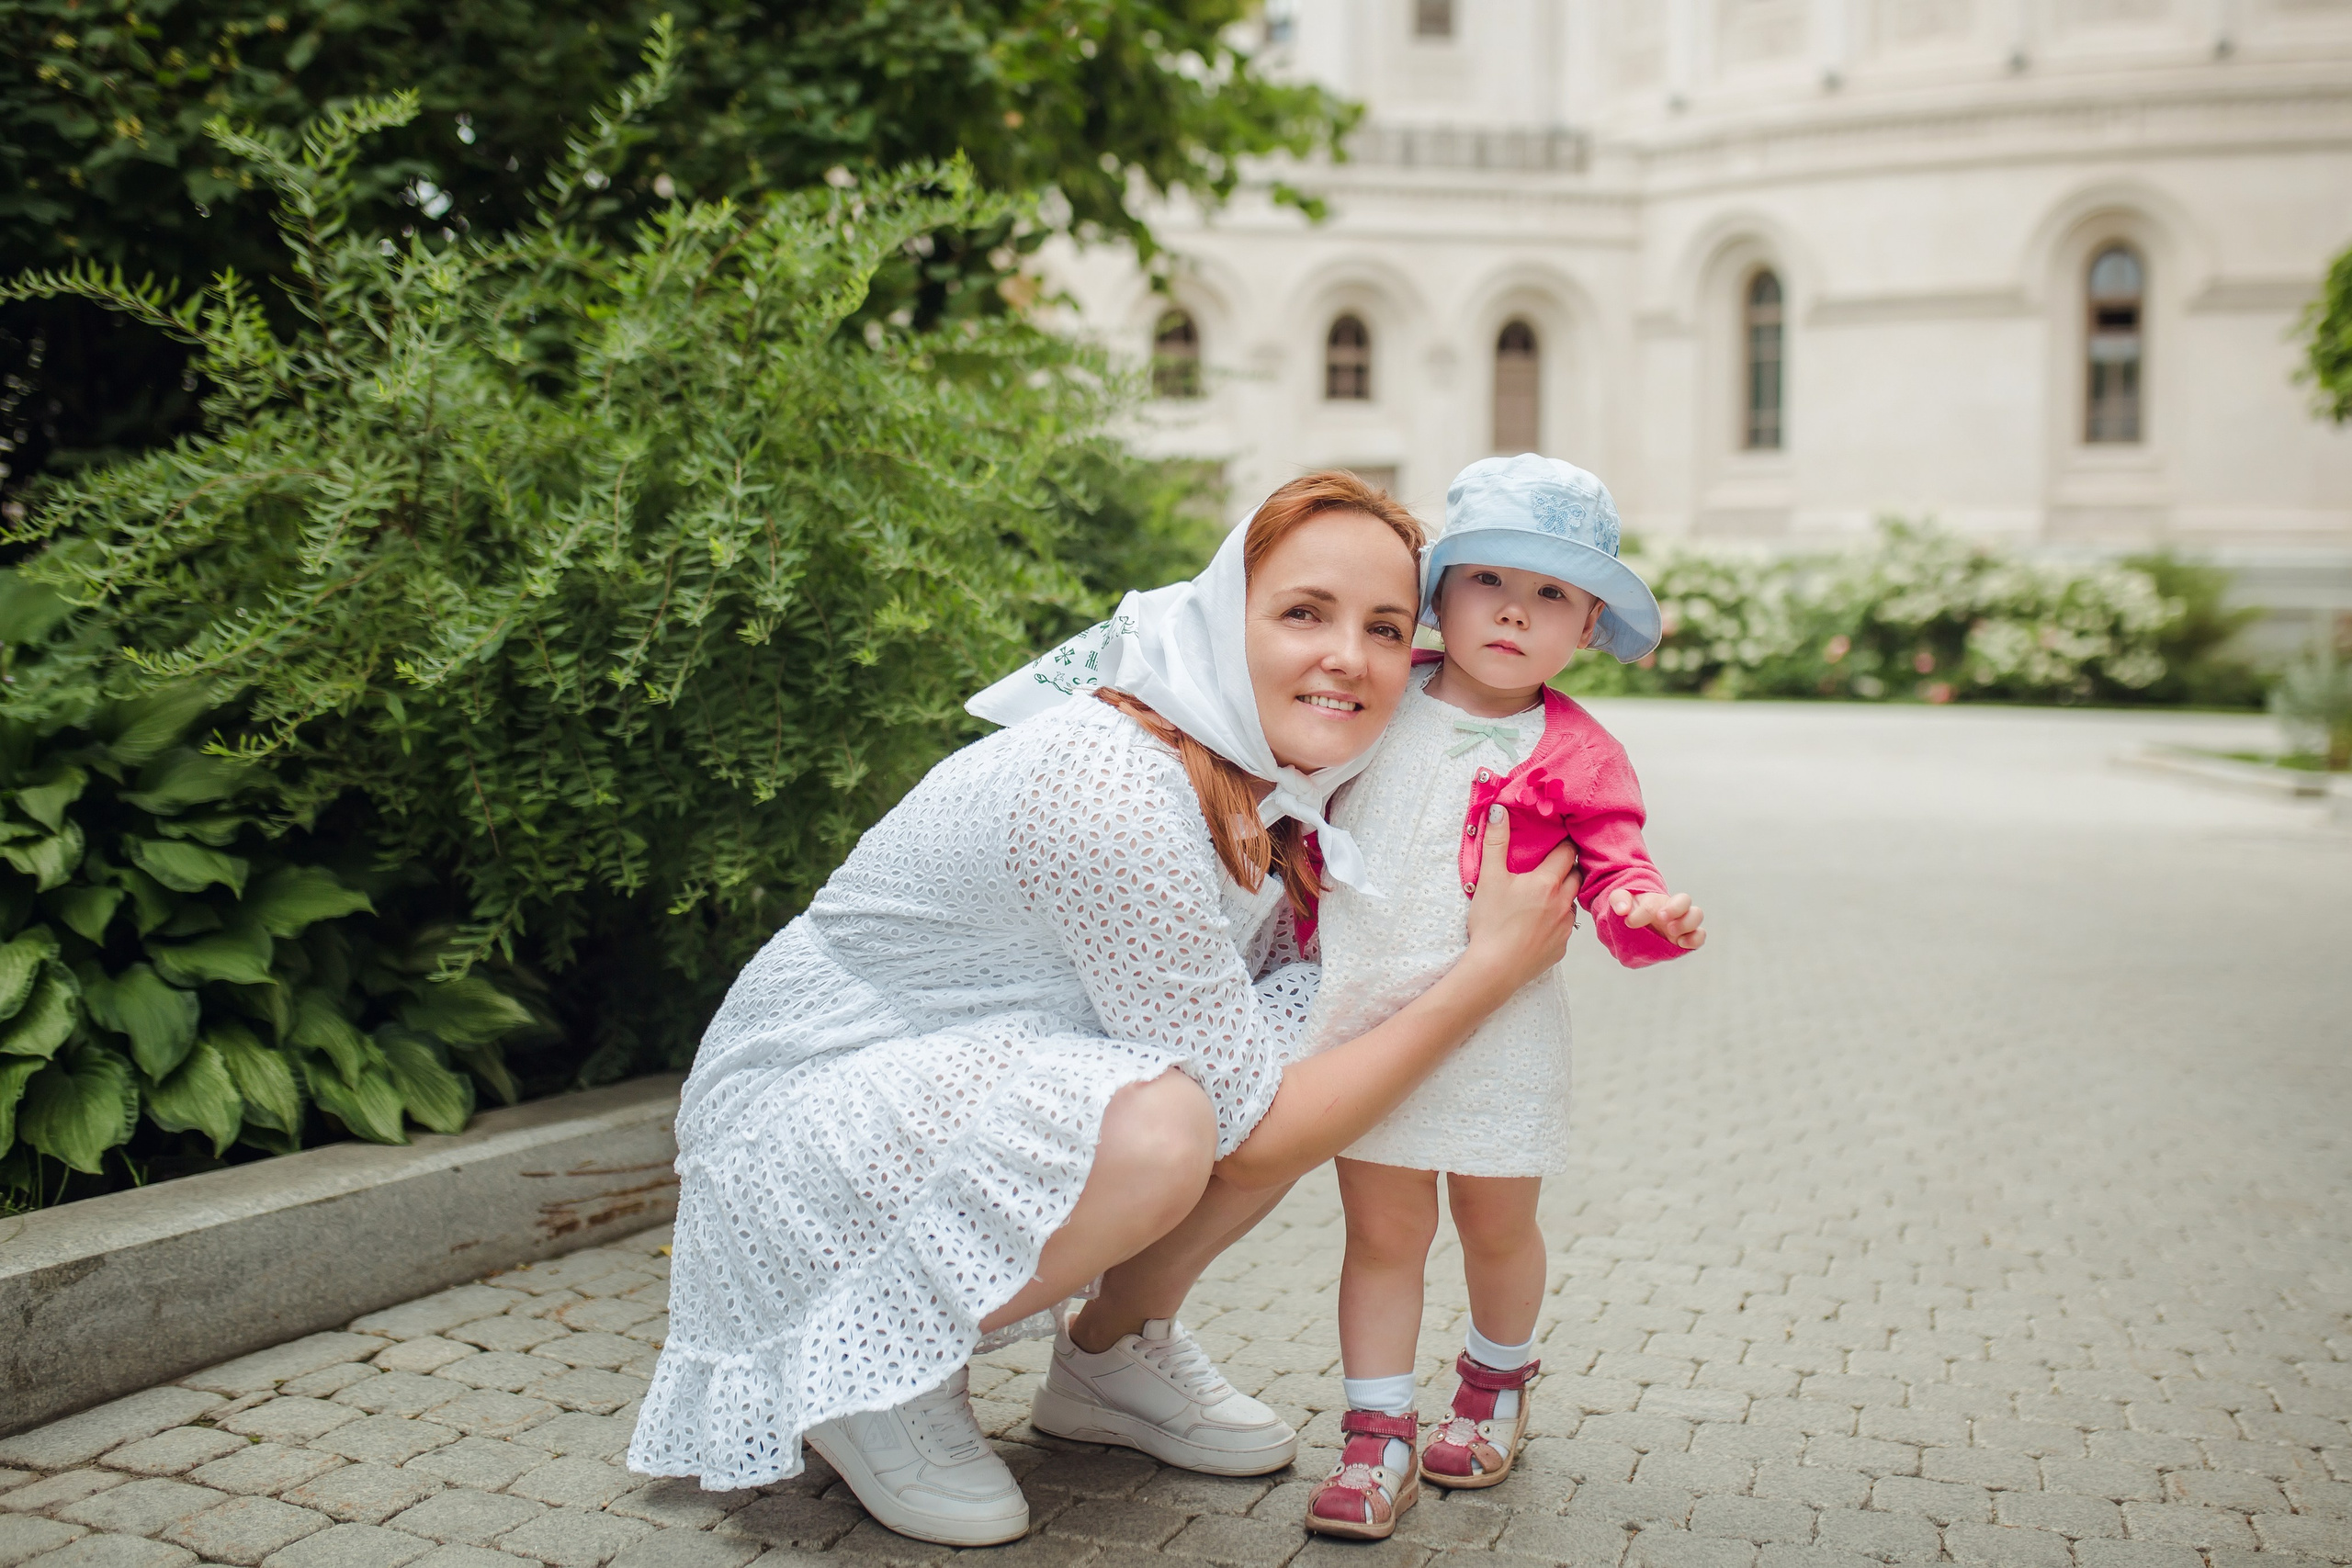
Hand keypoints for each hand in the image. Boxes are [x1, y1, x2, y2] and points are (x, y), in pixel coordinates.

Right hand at [1462, 806, 1582, 995]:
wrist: (1493, 969)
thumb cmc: (1491, 923)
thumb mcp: (1489, 878)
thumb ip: (1495, 842)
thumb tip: (1498, 810)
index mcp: (1547, 882)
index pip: (1567, 853)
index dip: (1563, 844)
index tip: (1557, 840)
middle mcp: (1562, 903)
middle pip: (1576, 876)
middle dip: (1567, 868)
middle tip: (1551, 865)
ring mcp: (1564, 928)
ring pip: (1572, 903)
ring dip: (1562, 895)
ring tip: (1543, 896)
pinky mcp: (1560, 948)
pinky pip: (1564, 928)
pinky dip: (1555, 922)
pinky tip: (1537, 924)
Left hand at [1610, 889, 1705, 949]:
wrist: (1638, 927)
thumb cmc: (1632, 911)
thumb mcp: (1621, 901)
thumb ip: (1619, 899)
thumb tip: (1622, 909)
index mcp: (1657, 900)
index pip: (1657, 901)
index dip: (1645, 911)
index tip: (1630, 921)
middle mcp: (1673, 910)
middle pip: (1685, 900)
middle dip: (1674, 909)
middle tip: (1660, 918)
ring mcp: (1682, 924)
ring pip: (1696, 916)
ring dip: (1686, 923)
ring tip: (1671, 932)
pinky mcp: (1686, 939)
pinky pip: (1699, 937)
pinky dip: (1695, 939)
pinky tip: (1681, 944)